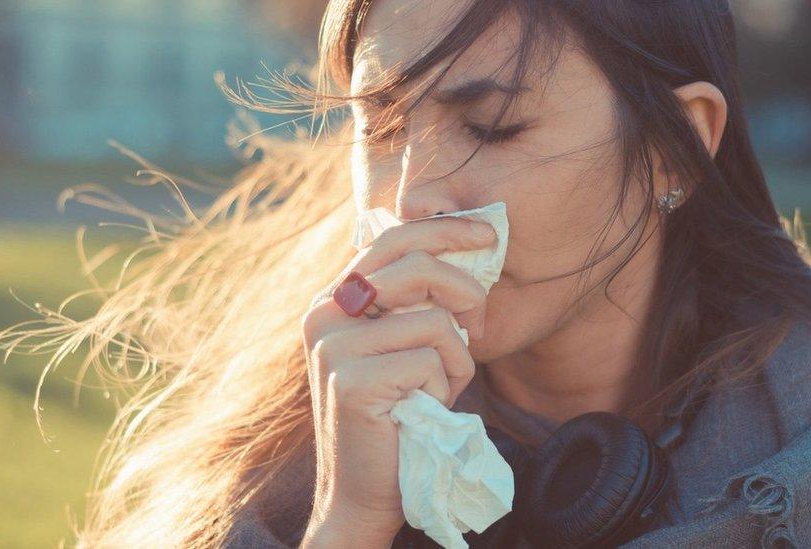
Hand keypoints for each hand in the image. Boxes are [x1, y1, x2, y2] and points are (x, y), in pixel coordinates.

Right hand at [300, 215, 496, 541]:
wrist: (362, 491)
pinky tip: (424, 409)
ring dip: (455, 360)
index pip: (390, 240)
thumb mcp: (401, 347)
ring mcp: (334, 346)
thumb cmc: (395, 415)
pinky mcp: (353, 379)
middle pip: (415, 266)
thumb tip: (467, 255)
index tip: (487, 233)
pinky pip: (431, 361)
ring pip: (435, 322)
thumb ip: (415, 303)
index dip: (443, 230)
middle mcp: (326, 313)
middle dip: (466, 289)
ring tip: (436, 390)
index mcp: (334, 300)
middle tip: (481, 325)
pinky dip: (445, 388)